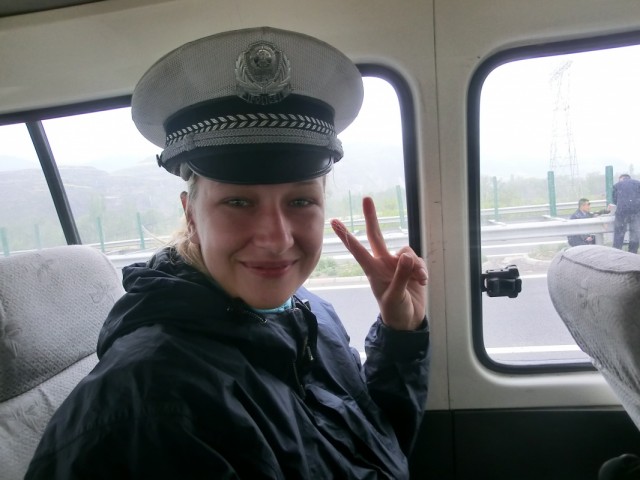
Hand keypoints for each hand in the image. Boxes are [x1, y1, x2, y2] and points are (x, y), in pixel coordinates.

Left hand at [330, 197, 427, 330]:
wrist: (409, 321)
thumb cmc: (395, 310)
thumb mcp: (395, 297)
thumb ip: (401, 277)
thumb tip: (406, 257)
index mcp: (373, 270)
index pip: (358, 250)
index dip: (347, 236)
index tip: (334, 222)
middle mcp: (384, 263)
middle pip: (377, 235)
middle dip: (372, 217)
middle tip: (366, 199)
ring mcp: (398, 264)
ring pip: (405, 251)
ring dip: (414, 264)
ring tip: (418, 279)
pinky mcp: (412, 267)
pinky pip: (417, 260)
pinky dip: (421, 270)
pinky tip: (422, 281)